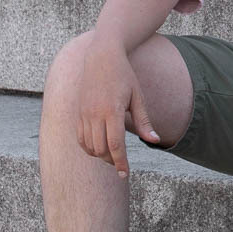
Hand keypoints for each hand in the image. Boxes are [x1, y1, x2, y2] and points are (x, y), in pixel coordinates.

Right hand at [77, 38, 159, 177]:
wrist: (101, 57)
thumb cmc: (124, 76)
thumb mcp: (138, 97)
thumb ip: (144, 121)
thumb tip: (154, 141)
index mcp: (112, 110)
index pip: (115, 144)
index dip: (121, 162)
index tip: (126, 174)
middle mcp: (94, 114)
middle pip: (101, 149)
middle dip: (112, 161)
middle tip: (122, 165)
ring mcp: (84, 114)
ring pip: (89, 146)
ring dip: (101, 156)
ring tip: (113, 157)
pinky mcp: (78, 113)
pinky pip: (81, 139)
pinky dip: (89, 148)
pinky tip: (100, 148)